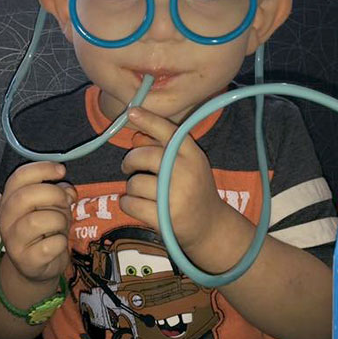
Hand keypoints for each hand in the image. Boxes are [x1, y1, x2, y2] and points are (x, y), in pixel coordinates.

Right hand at [0, 161, 76, 283]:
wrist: (35, 267)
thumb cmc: (44, 230)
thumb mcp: (51, 206)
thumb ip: (59, 193)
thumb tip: (68, 191)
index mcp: (9, 200)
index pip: (19, 177)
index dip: (42, 168)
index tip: (62, 170)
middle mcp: (6, 219)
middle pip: (27, 196)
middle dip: (54, 194)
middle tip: (65, 202)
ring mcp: (13, 241)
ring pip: (38, 221)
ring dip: (59, 220)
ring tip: (61, 226)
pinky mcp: (26, 261)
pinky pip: (50, 245)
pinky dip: (61, 242)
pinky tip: (58, 244)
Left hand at [120, 107, 224, 250]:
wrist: (210, 226)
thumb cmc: (193, 190)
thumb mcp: (186, 165)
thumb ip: (163, 149)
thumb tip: (136, 135)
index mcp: (193, 156)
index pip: (169, 131)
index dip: (149, 120)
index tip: (132, 111)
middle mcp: (185, 172)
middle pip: (143, 156)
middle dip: (129, 161)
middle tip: (128, 167)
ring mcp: (175, 196)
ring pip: (134, 182)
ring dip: (131, 187)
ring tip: (140, 192)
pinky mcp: (163, 217)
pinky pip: (130, 203)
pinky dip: (127, 203)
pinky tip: (137, 205)